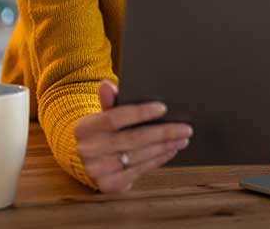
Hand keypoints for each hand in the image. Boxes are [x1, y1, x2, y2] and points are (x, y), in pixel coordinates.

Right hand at [73, 80, 192, 192]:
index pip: (114, 117)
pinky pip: (140, 170)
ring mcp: (97, 169)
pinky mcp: (109, 184)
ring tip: (182, 138)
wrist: (91, 160)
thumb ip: (109, 100)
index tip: (163, 108)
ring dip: (165, 146)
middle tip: (185, 128)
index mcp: (84, 128)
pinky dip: (158, 159)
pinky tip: (170, 150)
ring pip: (139, 155)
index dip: (140, 113)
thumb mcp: (103, 114)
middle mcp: (88, 150)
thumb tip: (106, 84)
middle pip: (133, 139)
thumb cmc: (104, 132)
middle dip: (163, 133)